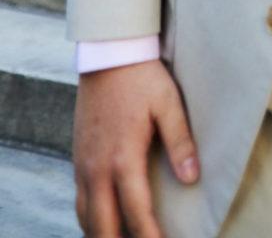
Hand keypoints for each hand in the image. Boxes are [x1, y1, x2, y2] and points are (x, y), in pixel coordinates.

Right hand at [74, 59, 198, 237]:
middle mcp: (97, 169)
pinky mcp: (78, 159)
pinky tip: (104, 222)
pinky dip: (90, 220)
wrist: (108, 54)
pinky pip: (79, 201)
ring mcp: (83, 165)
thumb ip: (181, 142)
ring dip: (103, 234)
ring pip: (86, 219)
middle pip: (103, 227)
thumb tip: (192, 178)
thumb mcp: (168, 104)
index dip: (150, 237)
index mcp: (123, 158)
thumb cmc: (142, 77)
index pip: (136, 213)